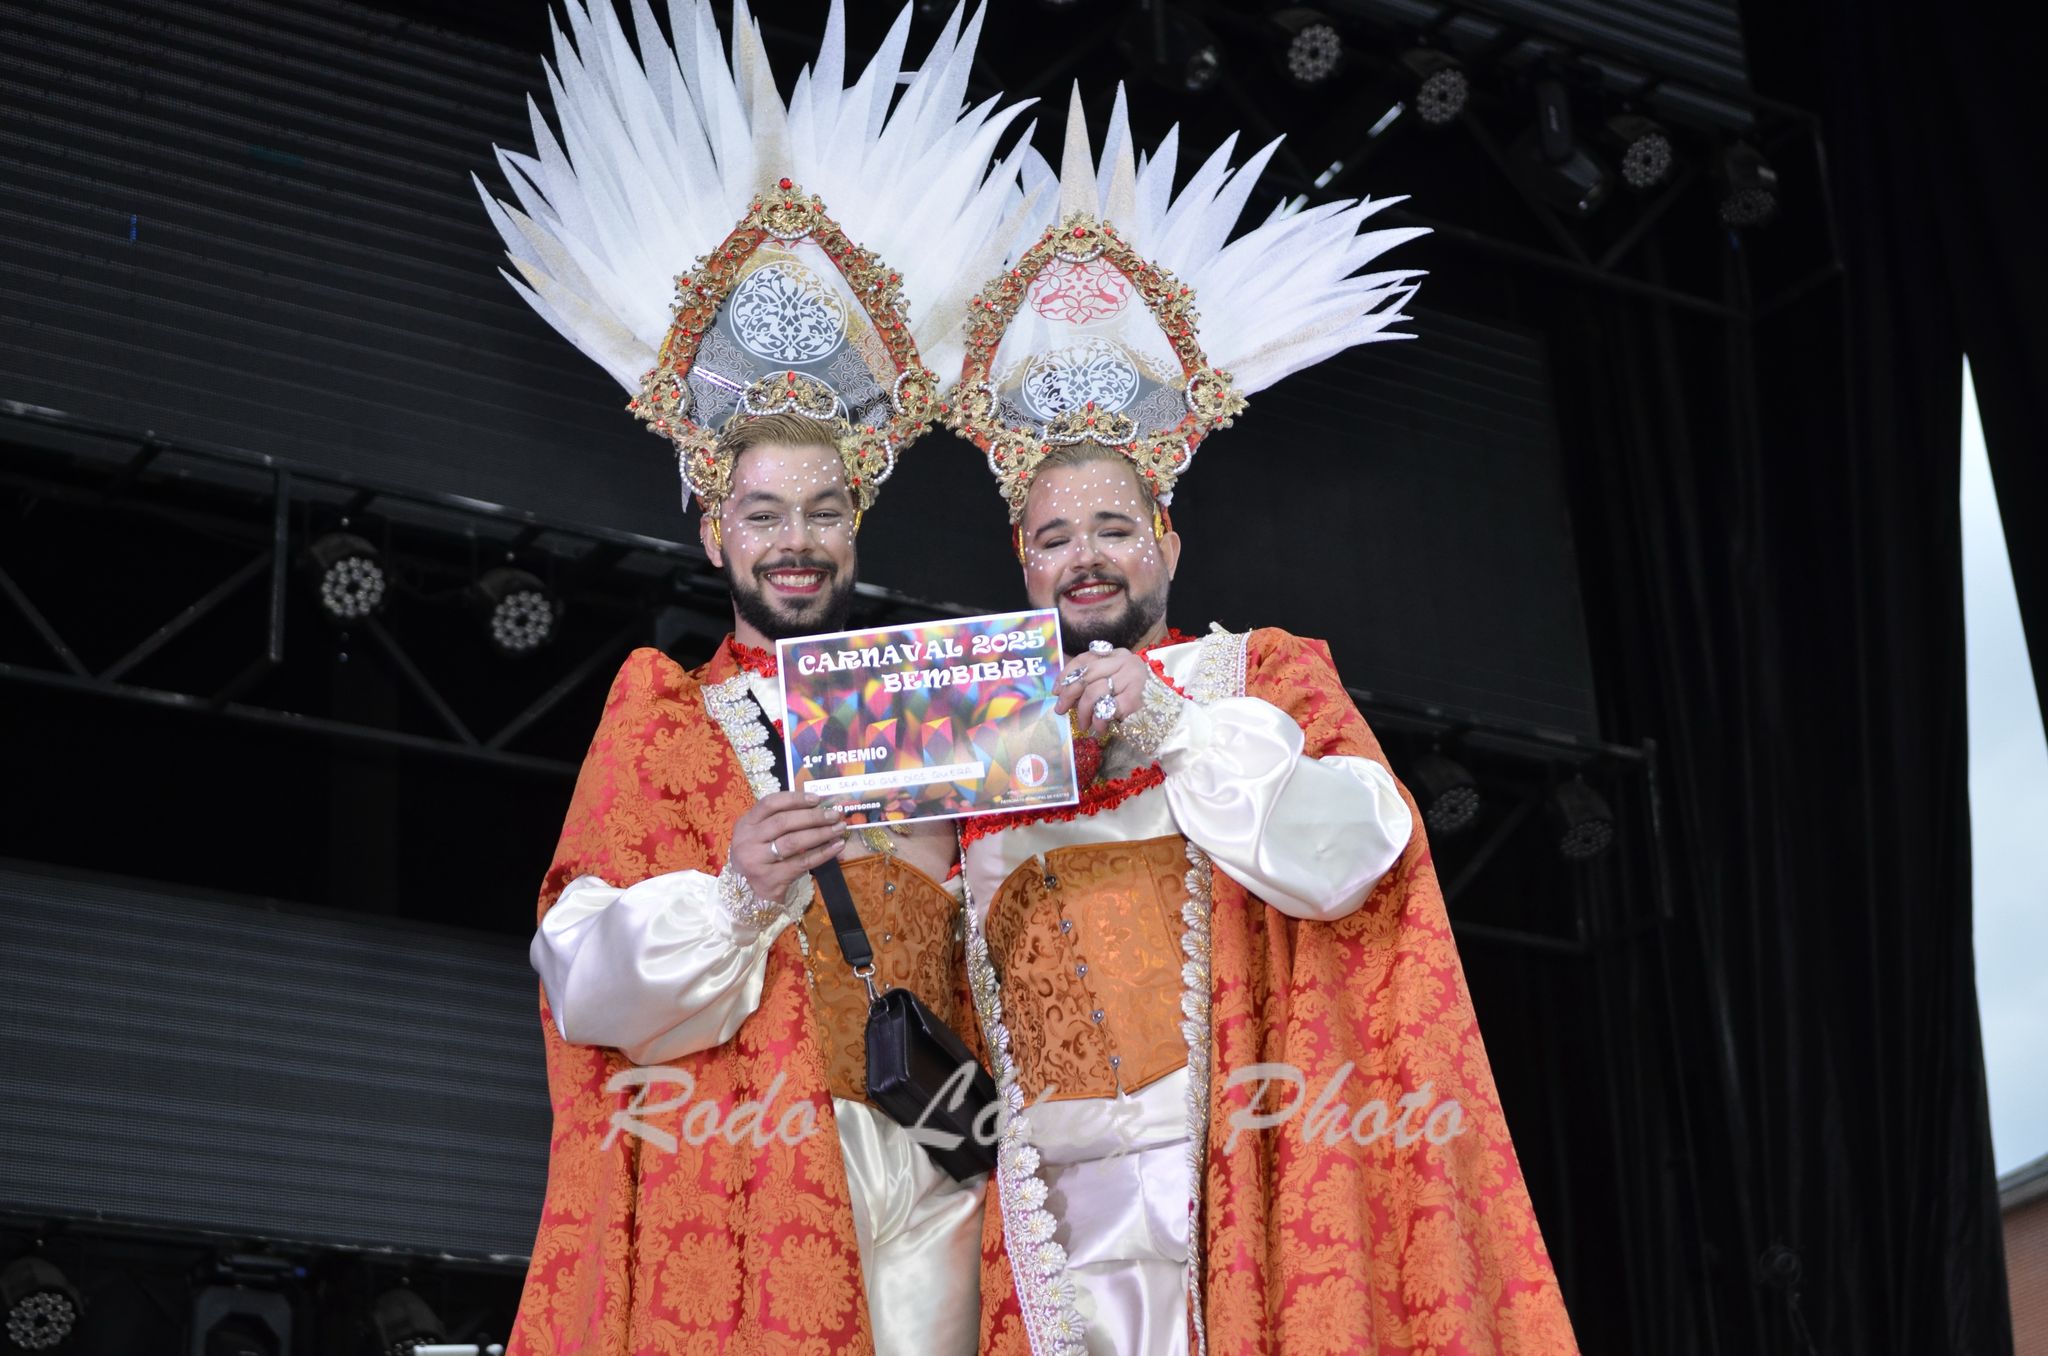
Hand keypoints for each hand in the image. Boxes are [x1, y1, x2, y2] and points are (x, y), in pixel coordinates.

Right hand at [729, 791, 845, 900]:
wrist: (750, 891)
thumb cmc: (761, 855)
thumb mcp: (761, 833)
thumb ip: (781, 818)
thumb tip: (818, 805)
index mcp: (745, 824)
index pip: (770, 804)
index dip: (794, 799)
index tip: (817, 799)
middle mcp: (747, 841)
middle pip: (783, 822)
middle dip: (813, 817)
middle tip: (834, 815)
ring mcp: (756, 861)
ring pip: (793, 842)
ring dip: (820, 833)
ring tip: (839, 828)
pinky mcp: (770, 879)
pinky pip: (802, 862)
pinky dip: (823, 853)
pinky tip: (837, 846)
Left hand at [1053, 645, 1150, 737]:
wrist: (1164, 714)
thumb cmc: (1133, 698)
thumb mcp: (1112, 683)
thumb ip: (1091, 682)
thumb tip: (1062, 691)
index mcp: (1117, 655)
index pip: (1085, 658)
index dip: (1067, 674)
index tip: (1056, 690)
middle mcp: (1125, 662)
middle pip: (1087, 674)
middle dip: (1069, 693)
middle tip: (1060, 710)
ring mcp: (1132, 678)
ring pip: (1094, 691)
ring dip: (1083, 711)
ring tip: (1083, 724)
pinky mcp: (1136, 698)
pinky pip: (1107, 708)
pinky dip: (1098, 720)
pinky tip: (1099, 728)